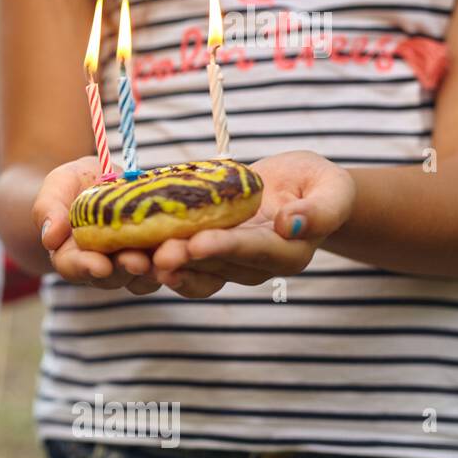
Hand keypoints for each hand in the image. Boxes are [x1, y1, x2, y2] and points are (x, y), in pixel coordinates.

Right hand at [32, 156, 161, 294]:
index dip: (86, 268)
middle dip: (124, 269)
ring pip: (139, 278)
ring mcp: (127, 264)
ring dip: (151, 270)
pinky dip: (172, 260)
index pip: (73, 267)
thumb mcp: (58, 185)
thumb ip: (48, 209)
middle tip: (137, 261)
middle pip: (110, 277)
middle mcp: (99, 265)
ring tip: (163, 256)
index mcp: (70, 254)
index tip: (100, 265)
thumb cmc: (74, 184)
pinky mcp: (152, 256)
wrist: (103, 181)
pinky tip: (181, 247)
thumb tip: (50, 237)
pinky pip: (163, 267)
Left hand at [150, 150, 355, 294]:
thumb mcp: (332, 190)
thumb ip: (320, 209)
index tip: (198, 243)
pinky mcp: (203, 255)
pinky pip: (177, 262)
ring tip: (133, 259)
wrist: (297, 190)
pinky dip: (152, 257)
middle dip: (182, 262)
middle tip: (153, 257)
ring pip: (190, 271)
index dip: (225, 249)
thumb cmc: (317, 185)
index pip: (253, 252)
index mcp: (287, 253)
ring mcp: (226, 264)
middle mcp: (253, 267)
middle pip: (214, 268)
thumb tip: (291, 224)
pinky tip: (126, 248)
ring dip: (160, 267)